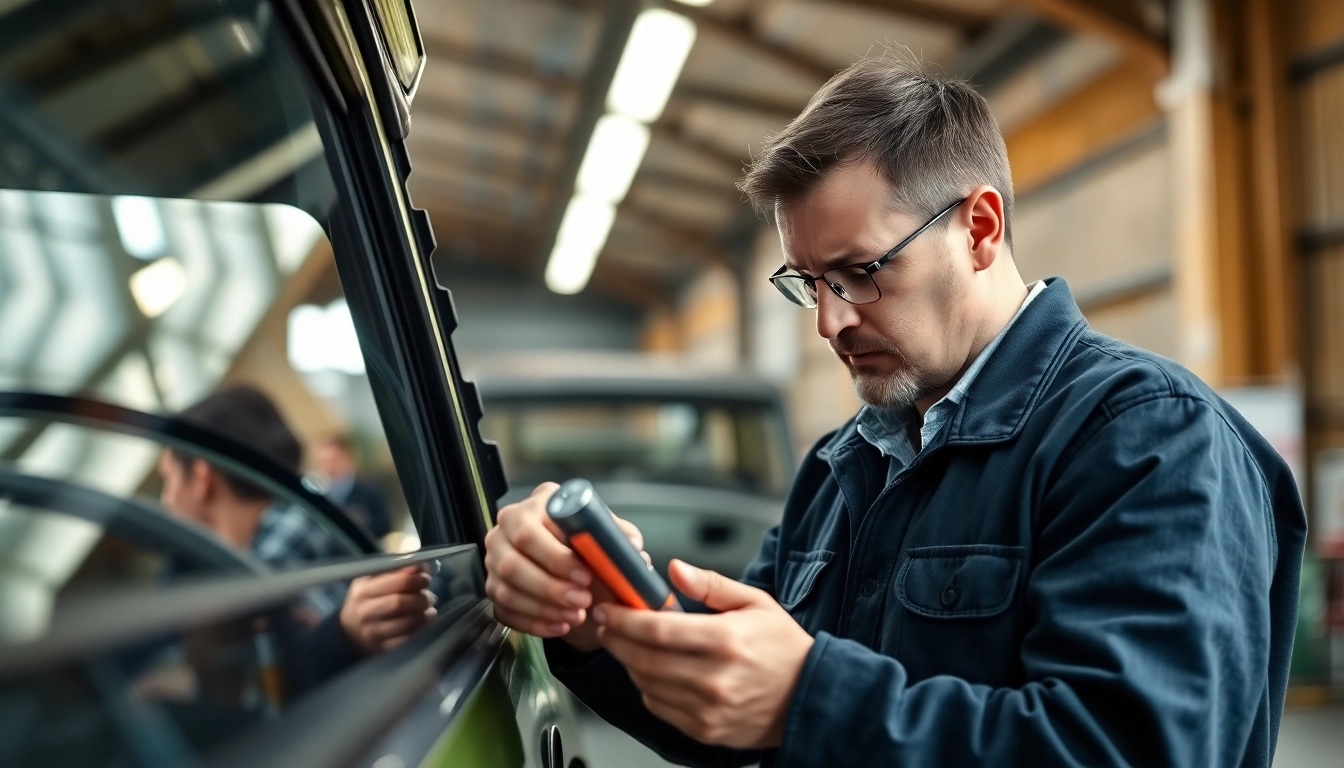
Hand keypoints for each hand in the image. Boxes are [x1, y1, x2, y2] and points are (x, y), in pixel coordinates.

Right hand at [339, 565, 435, 653]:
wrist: (350, 631)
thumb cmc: (367, 600)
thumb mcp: (374, 581)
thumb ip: (397, 572)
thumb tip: (422, 566)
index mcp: (363, 591)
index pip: (396, 583)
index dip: (416, 580)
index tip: (426, 579)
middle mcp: (365, 612)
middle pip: (401, 603)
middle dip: (421, 598)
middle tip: (429, 597)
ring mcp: (373, 633)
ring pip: (408, 623)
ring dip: (425, 615)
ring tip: (429, 610)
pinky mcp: (383, 648)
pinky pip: (408, 640)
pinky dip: (421, 630)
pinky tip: (424, 623)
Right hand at [485, 482, 645, 650]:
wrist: (577, 568)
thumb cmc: (591, 545)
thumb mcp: (609, 535)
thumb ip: (620, 538)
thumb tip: (634, 549)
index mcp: (536, 505)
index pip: (530, 531)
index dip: (556, 558)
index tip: (586, 576)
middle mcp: (507, 528)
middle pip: (513, 563)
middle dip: (550, 588)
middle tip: (583, 601)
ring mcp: (495, 559)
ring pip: (506, 590)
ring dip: (543, 608)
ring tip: (576, 615)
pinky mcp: (492, 587)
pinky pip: (504, 610)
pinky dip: (534, 622)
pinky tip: (560, 625)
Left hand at [593, 559, 814, 749]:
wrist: (809, 697)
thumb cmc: (784, 648)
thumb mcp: (756, 602)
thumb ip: (711, 585)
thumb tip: (676, 569)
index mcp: (727, 640)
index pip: (658, 630)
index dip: (625, 619)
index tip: (609, 609)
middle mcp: (715, 678)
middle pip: (645, 659)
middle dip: (616, 639)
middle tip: (607, 624)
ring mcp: (709, 709)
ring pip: (647, 684)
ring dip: (628, 662)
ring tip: (627, 644)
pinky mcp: (705, 730)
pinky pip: (659, 708)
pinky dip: (647, 688)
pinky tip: (652, 671)